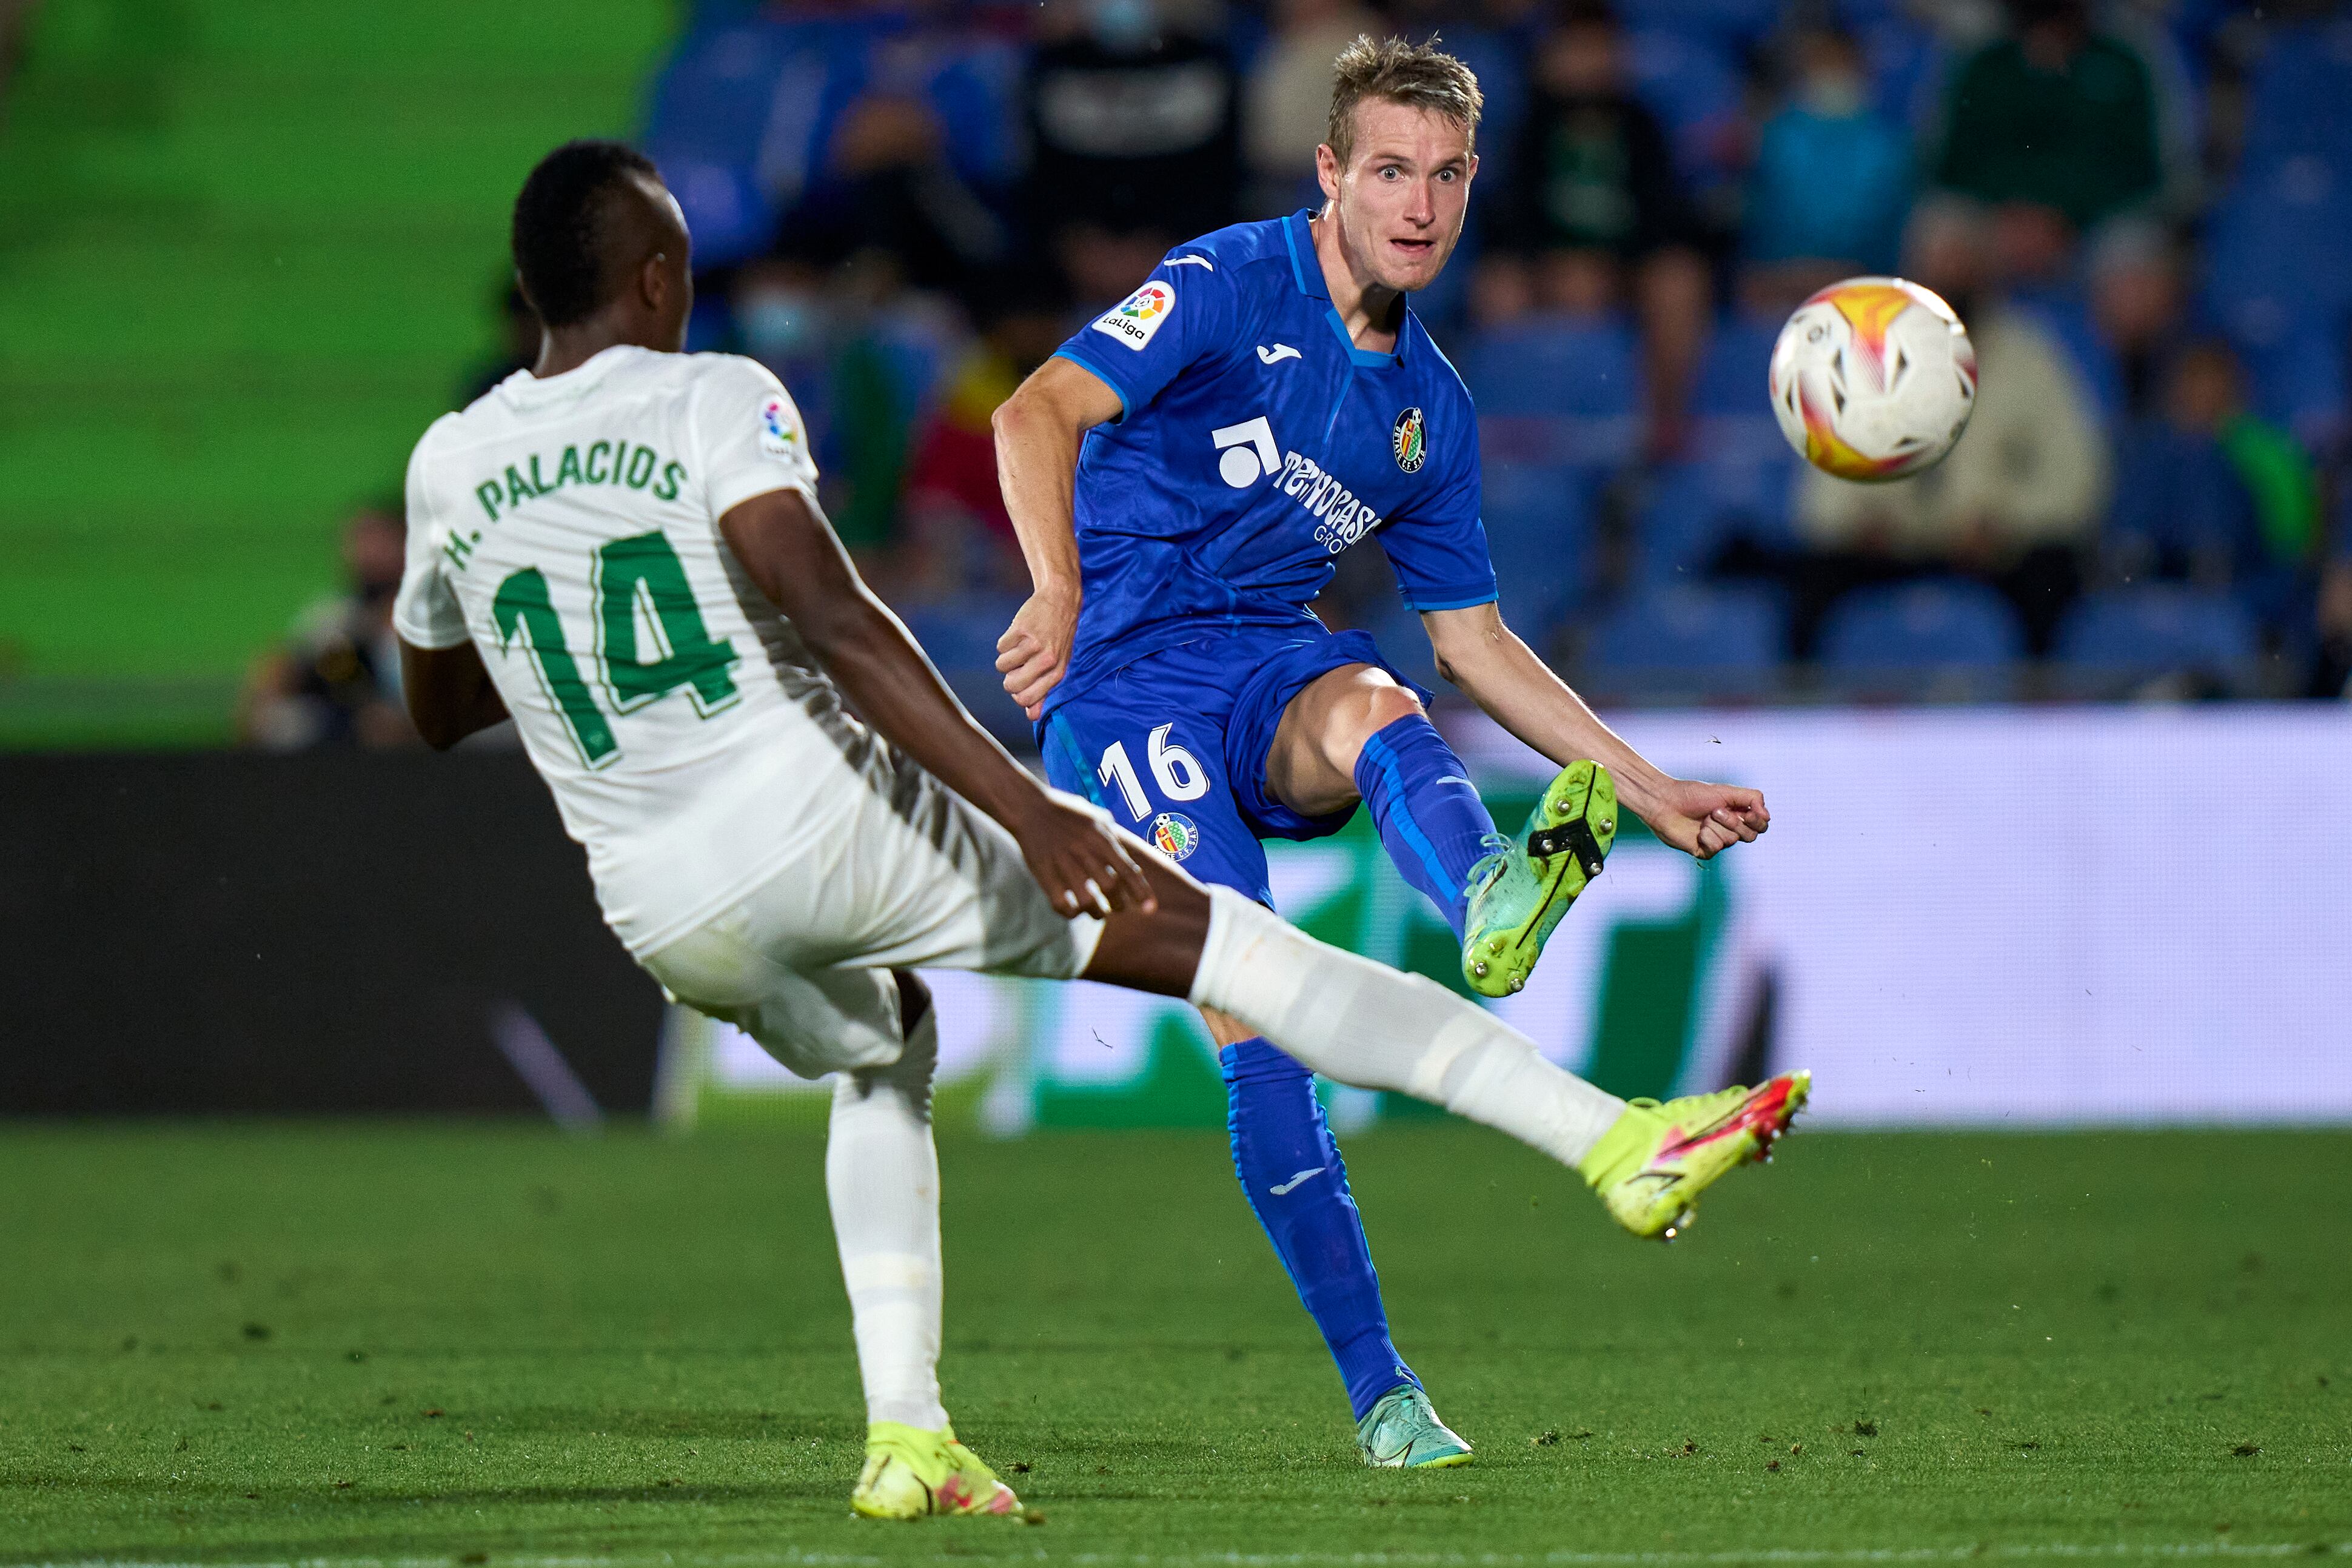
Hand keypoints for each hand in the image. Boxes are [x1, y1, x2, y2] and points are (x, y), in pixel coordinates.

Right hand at [995, 587, 1077, 720]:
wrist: (1061, 600)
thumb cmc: (1059, 636)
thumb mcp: (1058, 664)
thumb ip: (1044, 691)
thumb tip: (1030, 716)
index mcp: (1057, 673)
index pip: (1026, 699)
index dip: (1017, 693)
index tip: (1021, 681)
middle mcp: (1047, 660)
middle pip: (1010, 685)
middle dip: (1008, 677)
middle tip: (1018, 664)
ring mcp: (1034, 644)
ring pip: (1002, 665)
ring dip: (1006, 657)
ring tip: (1021, 645)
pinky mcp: (1021, 629)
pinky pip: (1000, 647)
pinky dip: (1006, 641)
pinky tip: (1020, 632)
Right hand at [1009, 792, 1158, 918]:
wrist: (1029, 807)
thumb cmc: (1066, 811)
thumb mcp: (1096, 816)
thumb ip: (1114, 838)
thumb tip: (1132, 861)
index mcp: (1101, 837)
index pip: (1128, 870)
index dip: (1141, 892)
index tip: (1150, 909)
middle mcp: (1084, 851)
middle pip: (1111, 888)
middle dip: (1120, 905)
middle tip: (1120, 909)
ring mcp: (1062, 863)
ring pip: (1087, 901)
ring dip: (1097, 913)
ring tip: (1098, 913)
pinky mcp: (1043, 873)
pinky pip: (1061, 904)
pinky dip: (1070, 913)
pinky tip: (1074, 911)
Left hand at [1637, 777, 1769, 862]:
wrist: (1665, 802)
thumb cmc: (1692, 794)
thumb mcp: (1726, 791)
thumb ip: (1751, 798)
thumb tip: (1767, 815)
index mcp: (1738, 813)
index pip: (1761, 825)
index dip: (1757, 821)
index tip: (1746, 812)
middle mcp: (1730, 828)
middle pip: (1750, 835)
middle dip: (1733, 822)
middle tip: (1714, 811)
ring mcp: (1718, 840)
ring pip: (1732, 841)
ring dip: (1716, 827)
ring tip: (1702, 819)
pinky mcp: (1704, 850)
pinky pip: (1716, 848)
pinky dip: (1707, 837)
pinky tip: (1697, 832)